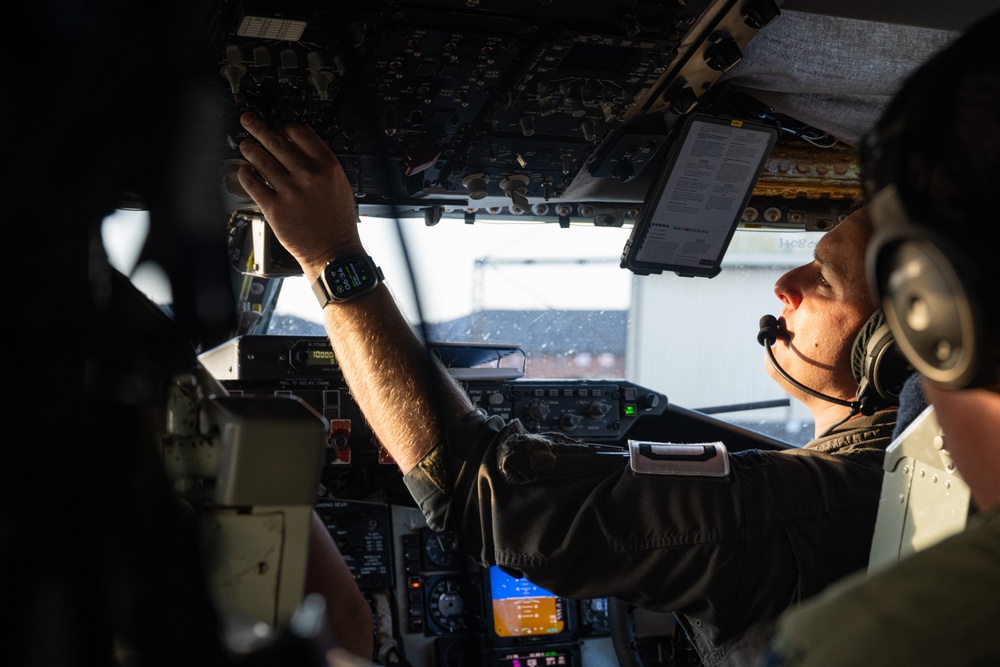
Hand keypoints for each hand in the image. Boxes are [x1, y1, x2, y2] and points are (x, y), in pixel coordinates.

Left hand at [236, 112, 363, 277]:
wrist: (333, 250)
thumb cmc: (338, 221)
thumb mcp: (339, 184)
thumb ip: (320, 164)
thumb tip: (297, 147)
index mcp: (327, 166)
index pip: (300, 132)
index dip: (285, 128)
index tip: (279, 129)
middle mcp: (308, 175)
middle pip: (276, 142)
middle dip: (258, 128)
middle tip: (249, 121)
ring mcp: (290, 191)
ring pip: (261, 160)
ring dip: (249, 149)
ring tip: (245, 145)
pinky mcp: (275, 208)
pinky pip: (253, 184)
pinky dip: (245, 173)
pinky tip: (244, 170)